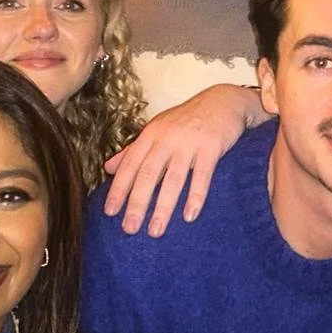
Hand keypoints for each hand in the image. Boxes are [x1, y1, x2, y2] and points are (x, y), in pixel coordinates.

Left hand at [102, 84, 258, 235]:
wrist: (223, 101)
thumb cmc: (187, 119)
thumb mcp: (157, 129)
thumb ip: (133, 149)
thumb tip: (108, 168)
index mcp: (151, 134)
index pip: (130, 164)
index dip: (119, 189)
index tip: (110, 212)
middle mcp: (167, 138)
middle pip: (149, 174)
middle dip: (137, 203)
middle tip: (129, 229)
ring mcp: (190, 142)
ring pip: (174, 179)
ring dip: (163, 207)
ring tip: (155, 230)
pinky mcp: (211, 146)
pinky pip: (202, 176)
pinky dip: (195, 196)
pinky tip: (189, 216)